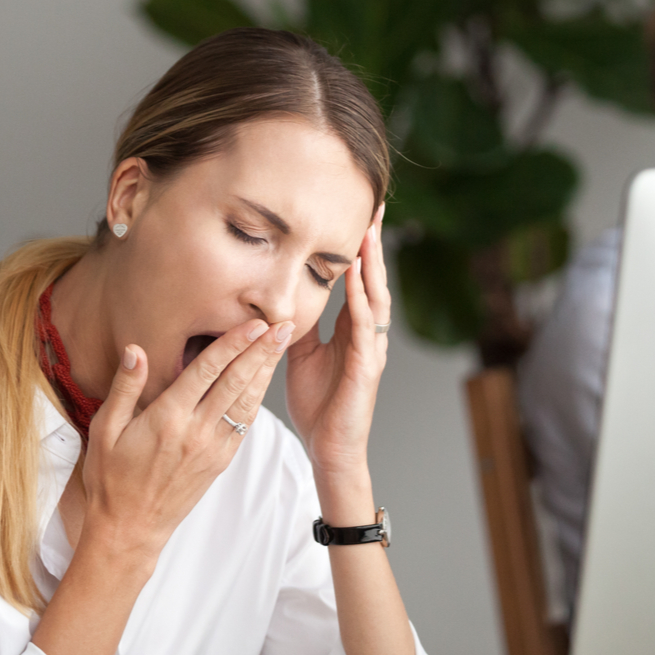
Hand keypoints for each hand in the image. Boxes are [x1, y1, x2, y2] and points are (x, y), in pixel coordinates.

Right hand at [79, 317, 293, 560]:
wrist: (130, 528)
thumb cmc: (111, 478)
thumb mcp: (104, 430)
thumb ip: (125, 387)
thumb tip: (137, 350)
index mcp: (168, 418)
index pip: (208, 371)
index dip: (233, 343)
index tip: (254, 323)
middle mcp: (196, 431)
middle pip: (237, 382)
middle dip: (262, 350)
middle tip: (284, 324)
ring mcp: (212, 448)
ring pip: (247, 402)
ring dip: (266, 371)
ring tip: (282, 344)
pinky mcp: (220, 462)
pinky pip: (244, 424)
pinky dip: (257, 398)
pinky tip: (265, 380)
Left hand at [286, 205, 389, 479]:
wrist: (328, 449)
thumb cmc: (318, 404)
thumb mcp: (299, 354)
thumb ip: (296, 324)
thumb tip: (278, 296)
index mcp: (351, 329)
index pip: (358, 279)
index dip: (359, 247)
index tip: (358, 212)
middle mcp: (367, 334)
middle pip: (374, 279)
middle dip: (373, 243)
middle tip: (375, 206)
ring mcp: (370, 350)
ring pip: (376, 297)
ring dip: (372, 264)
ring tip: (370, 232)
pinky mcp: (367, 368)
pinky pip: (365, 329)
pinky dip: (362, 302)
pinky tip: (358, 280)